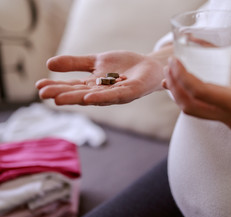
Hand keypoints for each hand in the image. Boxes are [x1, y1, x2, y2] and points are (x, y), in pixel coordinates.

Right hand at [36, 50, 165, 104]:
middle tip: (43, 95)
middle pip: (80, 94)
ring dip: (77, 98)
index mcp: (94, 86)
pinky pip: (115, 95)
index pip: (73, 87)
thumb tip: (49, 63)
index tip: (39, 86)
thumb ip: (75, 63)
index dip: (57, 87)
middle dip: (62, 95)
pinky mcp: (130, 92)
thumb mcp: (96, 61)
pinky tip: (89, 97)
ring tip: (59, 99)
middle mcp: (103, 93)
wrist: (149, 66)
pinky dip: (102, 97)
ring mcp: (116, 94)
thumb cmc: (123, 66)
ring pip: (94, 97)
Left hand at [163, 41, 230, 145]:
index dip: (183, 77)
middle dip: (174, 87)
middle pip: (190, 107)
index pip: (201, 92)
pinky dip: (192, 100)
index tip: (175, 61)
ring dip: (180, 96)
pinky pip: (206, 114)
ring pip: (195, 113)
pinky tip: (193, 88)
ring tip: (174, 77)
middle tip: (169, 66)